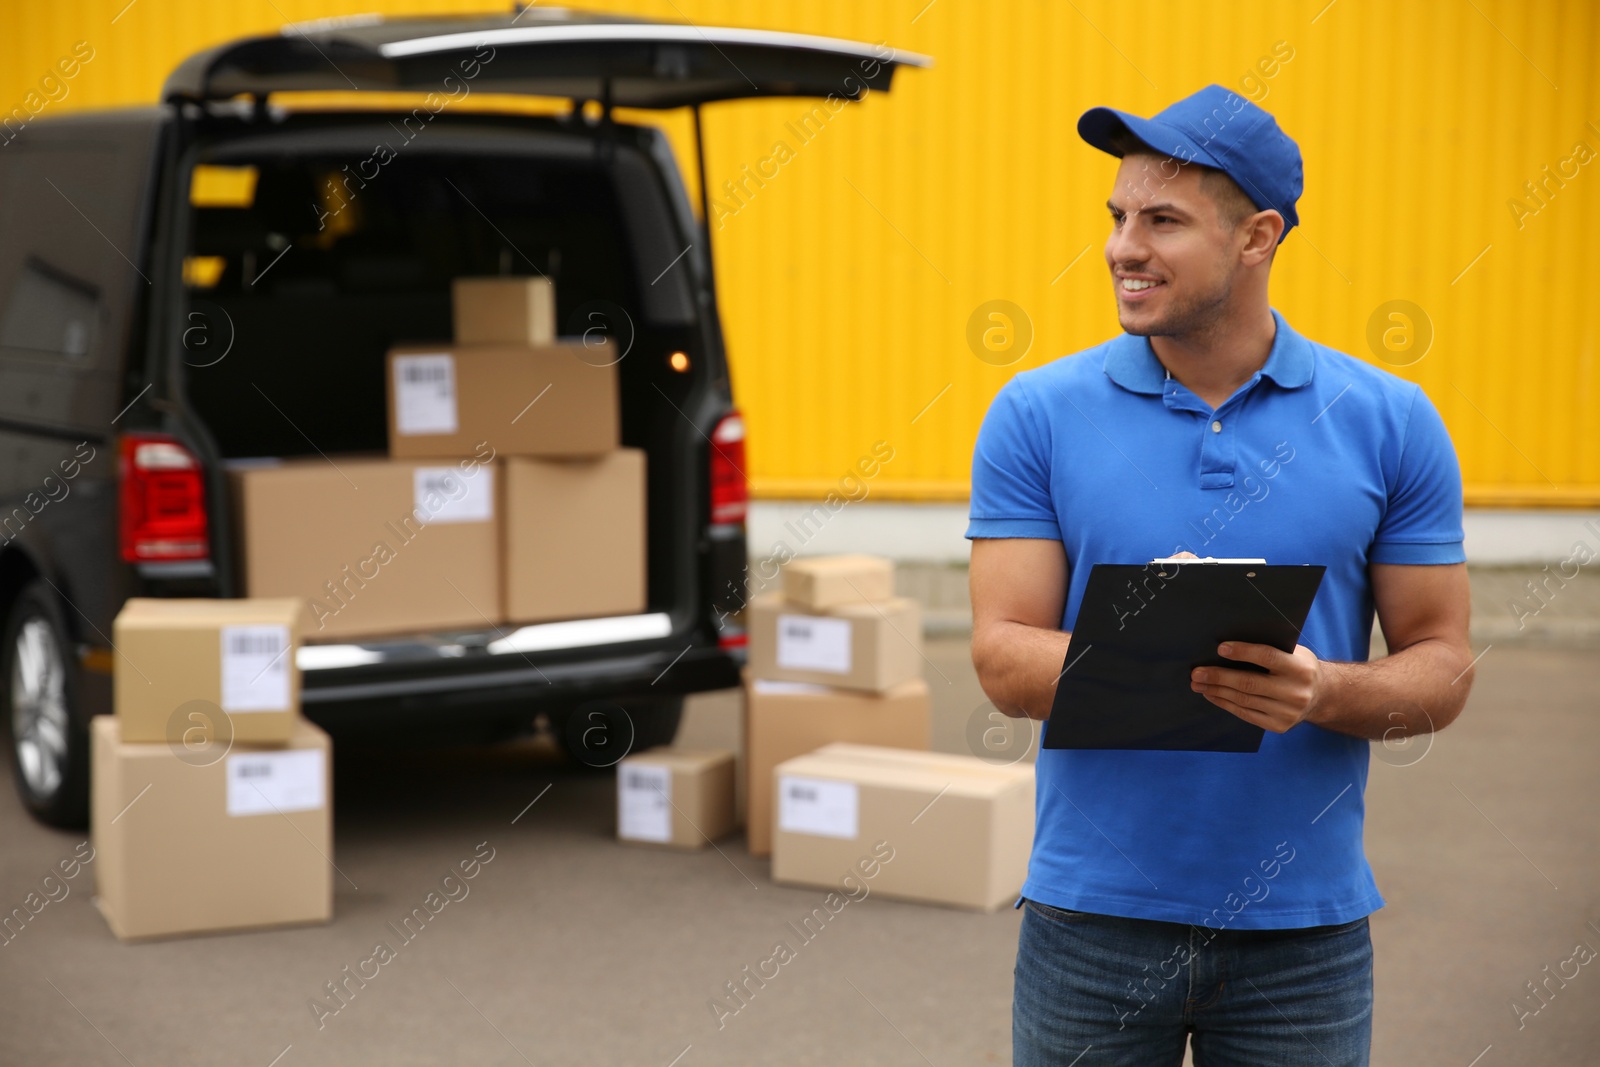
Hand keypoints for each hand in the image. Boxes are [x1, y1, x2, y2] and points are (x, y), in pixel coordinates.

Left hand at [1190, 642, 1322, 733]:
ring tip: (1198, 683)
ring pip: (1244, 700)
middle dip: (1219, 677)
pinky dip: (1225, 703)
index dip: (1243, 652)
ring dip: (1216, 691)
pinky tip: (1212, 695)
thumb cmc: (1298, 667)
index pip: (1267, 657)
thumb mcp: (1293, 653)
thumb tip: (1227, 645)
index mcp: (1300, 668)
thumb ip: (1270, 648)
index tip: (1219, 648)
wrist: (1322, 696)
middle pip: (1249, 683)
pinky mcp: (1279, 726)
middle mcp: (1295, 692)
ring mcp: (1287, 712)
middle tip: (1196, 672)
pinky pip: (1245, 714)